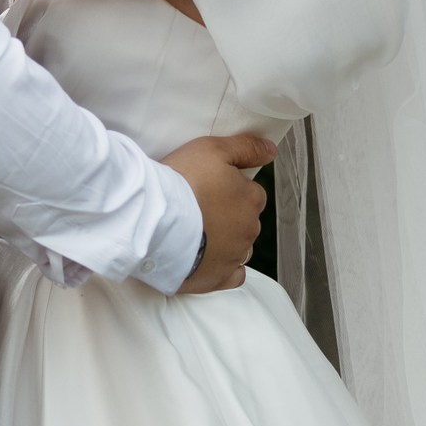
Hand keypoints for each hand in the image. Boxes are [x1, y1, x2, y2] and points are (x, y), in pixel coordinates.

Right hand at [159, 134, 275, 293]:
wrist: (153, 220)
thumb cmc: (181, 182)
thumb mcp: (212, 149)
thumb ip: (246, 148)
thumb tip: (271, 150)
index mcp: (251, 199)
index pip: (250, 192)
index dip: (228, 188)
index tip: (206, 186)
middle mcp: (249, 229)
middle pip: (244, 219)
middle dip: (226, 214)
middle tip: (195, 206)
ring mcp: (235, 255)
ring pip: (239, 246)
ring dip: (224, 240)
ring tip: (195, 231)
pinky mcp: (217, 278)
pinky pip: (232, 275)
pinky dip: (224, 267)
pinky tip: (208, 258)